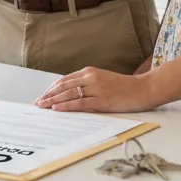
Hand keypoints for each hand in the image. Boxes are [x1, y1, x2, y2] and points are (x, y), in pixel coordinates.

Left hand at [34, 67, 157, 112]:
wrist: (143, 89)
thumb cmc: (125, 87)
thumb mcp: (104, 79)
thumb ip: (89, 83)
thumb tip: (73, 93)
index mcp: (90, 71)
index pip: (65, 79)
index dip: (52, 87)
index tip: (43, 94)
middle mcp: (91, 77)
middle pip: (63, 86)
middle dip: (48, 94)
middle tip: (38, 102)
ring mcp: (96, 88)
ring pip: (68, 94)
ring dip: (53, 100)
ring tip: (42, 106)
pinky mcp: (101, 100)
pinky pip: (79, 103)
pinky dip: (66, 106)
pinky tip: (57, 109)